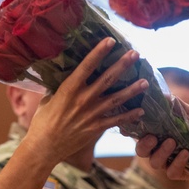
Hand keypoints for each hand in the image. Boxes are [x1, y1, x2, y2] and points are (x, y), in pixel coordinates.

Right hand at [27, 38, 145, 161]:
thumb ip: (60, 87)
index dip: (99, 52)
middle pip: (107, 79)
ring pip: (117, 99)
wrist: (44, 147)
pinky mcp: (96, 128)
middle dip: (122, 65)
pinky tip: (140, 110)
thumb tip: (66, 75)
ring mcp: (92, 114)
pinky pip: (116, 120)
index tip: (110, 40)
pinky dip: (129, 116)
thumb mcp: (48, 99)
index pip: (86, 66)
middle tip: (135, 54)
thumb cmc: (42, 121)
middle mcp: (83, 99)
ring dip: (132, 90)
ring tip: (145, 82)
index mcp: (69, 89)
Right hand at [135, 95, 188, 179]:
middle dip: (143, 145)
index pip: (136, 135)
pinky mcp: (181, 172)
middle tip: (152, 137)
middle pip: (141, 152)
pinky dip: (178, 162)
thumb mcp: (183, 109)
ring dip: (162, 152)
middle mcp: (159, 149)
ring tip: (173, 141)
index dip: (129, 132)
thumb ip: (169, 102)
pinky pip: (172, 172)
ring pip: (155, 163)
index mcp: (155, 134)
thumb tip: (158, 93)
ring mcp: (169, 162)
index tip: (127, 128)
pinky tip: (186, 153)